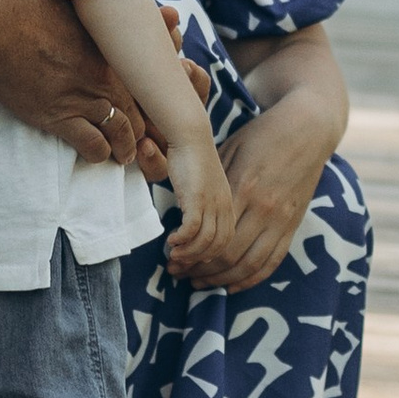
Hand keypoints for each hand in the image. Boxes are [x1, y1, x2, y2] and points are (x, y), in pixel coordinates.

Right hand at [0, 0, 144, 167]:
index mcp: (112, 40)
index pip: (150, 65)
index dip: (158, 79)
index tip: (157, 87)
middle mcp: (105, 72)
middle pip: (141, 103)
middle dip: (147, 119)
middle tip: (150, 129)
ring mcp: (83, 98)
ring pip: (122, 130)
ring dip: (127, 142)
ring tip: (129, 151)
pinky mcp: (58, 118)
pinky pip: (91, 145)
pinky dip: (100, 152)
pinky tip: (100, 154)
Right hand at [157, 127, 235, 276]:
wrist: (191, 135)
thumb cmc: (193, 157)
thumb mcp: (202, 185)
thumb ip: (201, 203)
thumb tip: (189, 221)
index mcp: (227, 204)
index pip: (226, 240)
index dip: (209, 254)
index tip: (192, 259)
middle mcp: (223, 206)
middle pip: (217, 245)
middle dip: (198, 259)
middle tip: (178, 262)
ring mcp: (211, 203)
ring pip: (205, 241)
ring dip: (188, 252)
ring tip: (173, 253)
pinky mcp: (197, 198)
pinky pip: (192, 229)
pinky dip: (182, 240)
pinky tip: (171, 240)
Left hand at [162, 93, 335, 290]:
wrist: (309, 129)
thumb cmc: (264, 135)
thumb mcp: (232, 149)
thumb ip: (214, 181)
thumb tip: (187, 206)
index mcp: (243, 187)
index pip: (211, 234)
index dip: (189, 252)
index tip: (172, 257)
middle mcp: (263, 209)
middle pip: (227, 255)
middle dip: (199, 269)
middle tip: (179, 273)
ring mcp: (281, 220)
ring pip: (248, 264)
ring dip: (221, 279)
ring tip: (199, 283)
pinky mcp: (293, 225)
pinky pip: (272, 262)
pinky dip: (250, 279)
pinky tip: (231, 286)